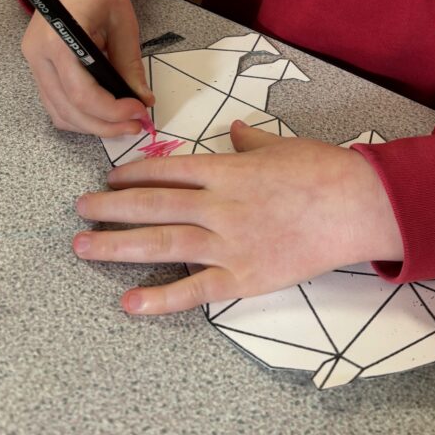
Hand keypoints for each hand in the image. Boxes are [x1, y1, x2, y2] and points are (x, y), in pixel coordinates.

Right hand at [21, 0, 152, 136]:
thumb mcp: (123, 23)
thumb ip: (130, 64)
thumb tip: (143, 99)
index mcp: (60, 38)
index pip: (82, 92)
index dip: (112, 110)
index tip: (139, 111)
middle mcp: (38, 53)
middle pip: (68, 109)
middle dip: (105, 125)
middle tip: (135, 124)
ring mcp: (33, 61)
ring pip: (58, 112)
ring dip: (91, 125)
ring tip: (123, 123)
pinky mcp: (37, 65)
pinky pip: (54, 102)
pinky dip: (78, 115)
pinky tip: (103, 114)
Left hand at [73, 120, 403, 312]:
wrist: (355, 206)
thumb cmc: (322, 170)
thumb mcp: (282, 145)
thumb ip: (250, 142)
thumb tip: (233, 131)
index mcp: (227, 170)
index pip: (168, 169)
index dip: (134, 172)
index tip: (110, 177)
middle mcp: (219, 205)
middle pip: (153, 204)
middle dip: (111, 207)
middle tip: (79, 210)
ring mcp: (228, 243)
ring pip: (162, 242)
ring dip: (118, 245)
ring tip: (83, 246)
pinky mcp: (243, 277)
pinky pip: (195, 291)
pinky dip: (160, 299)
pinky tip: (129, 302)